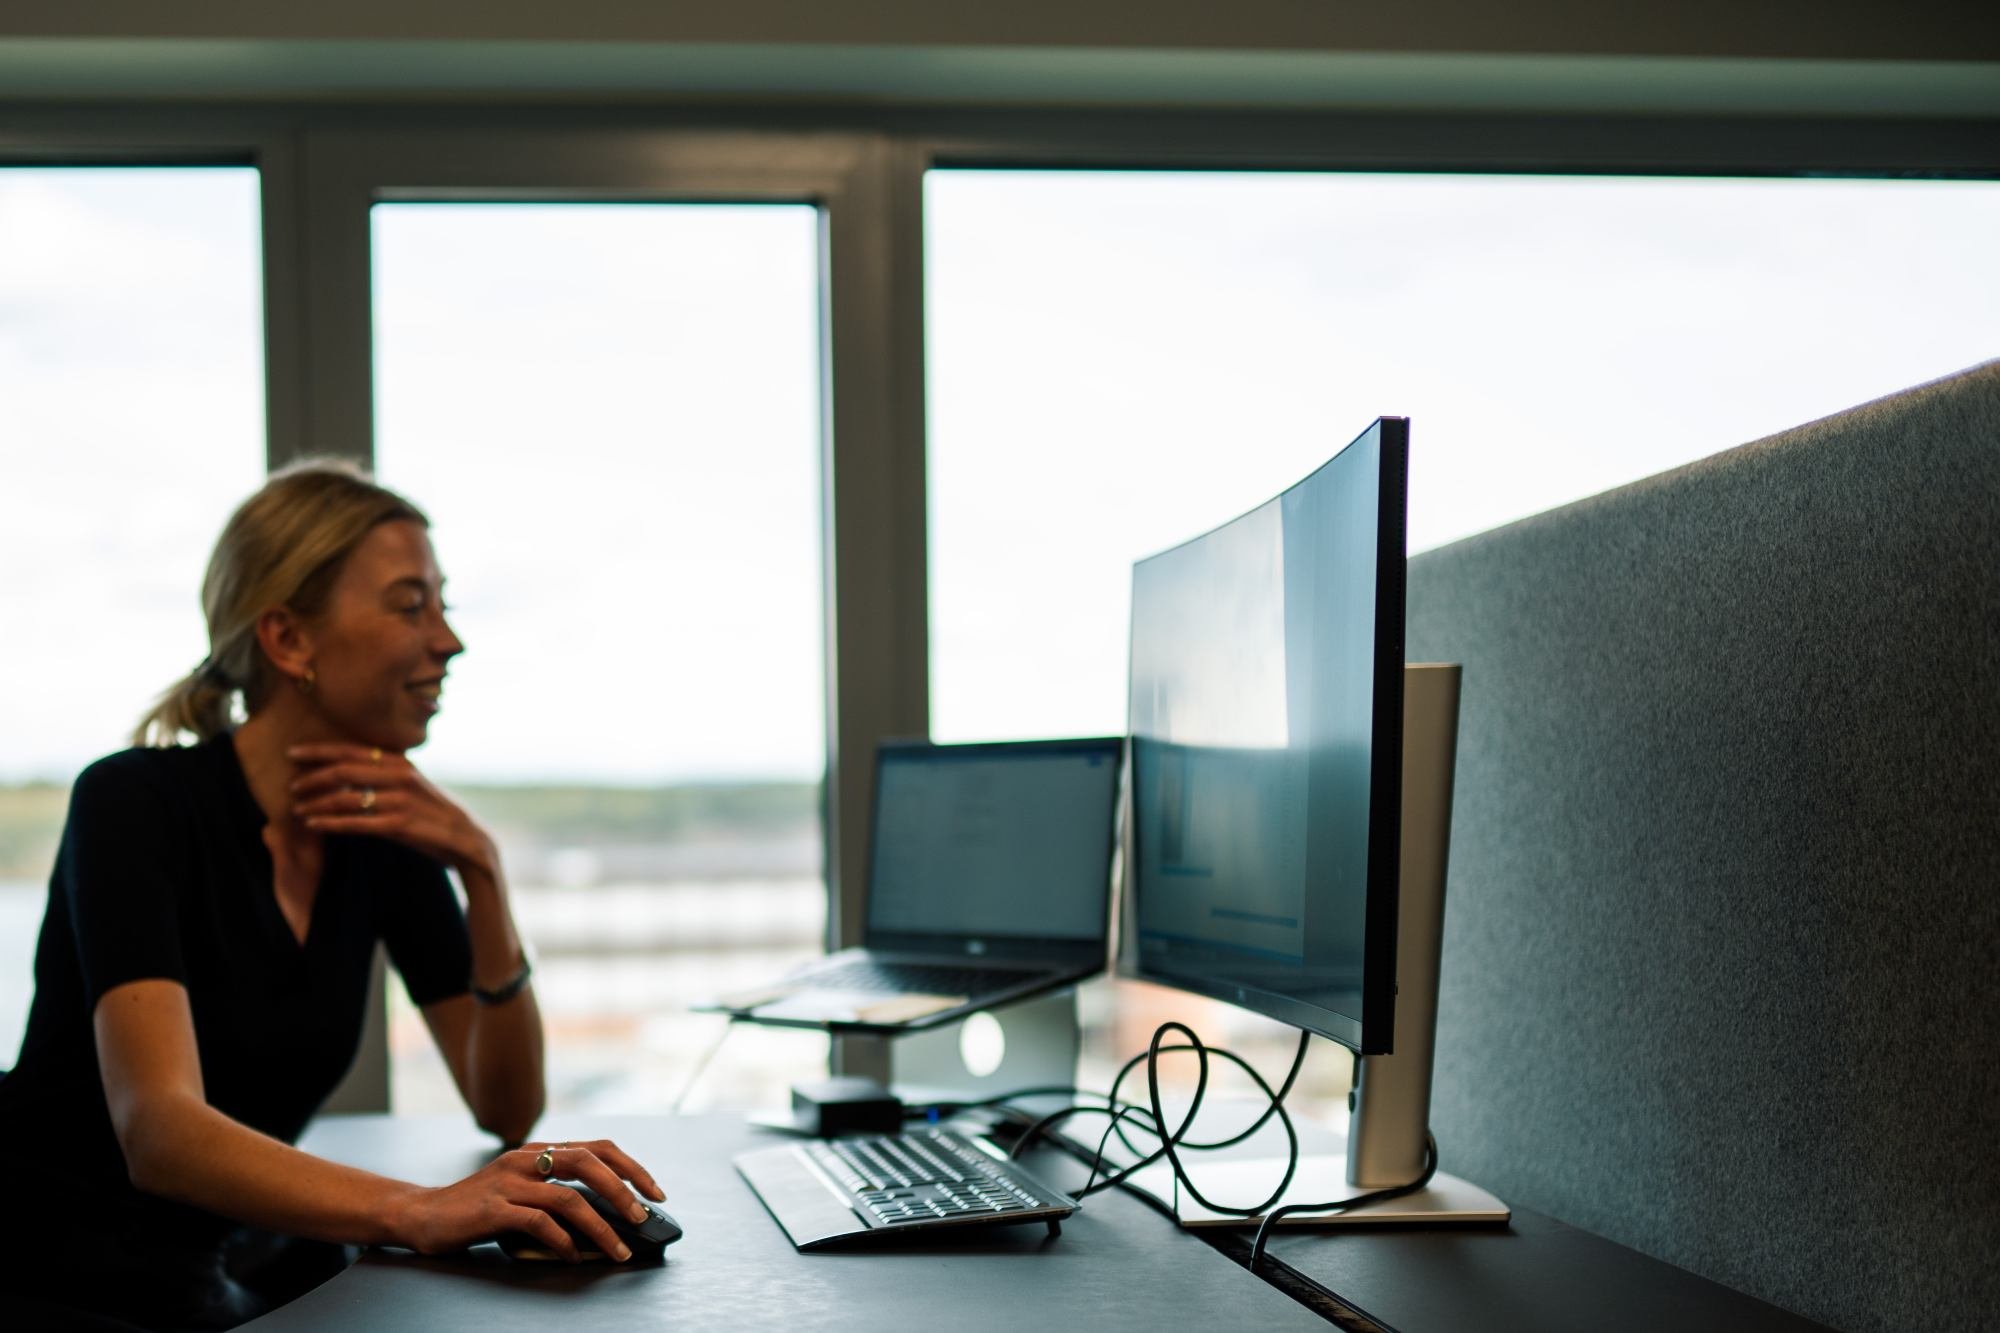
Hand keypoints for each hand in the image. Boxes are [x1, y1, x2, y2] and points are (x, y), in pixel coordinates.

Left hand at [288, 742, 493, 873]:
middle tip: (291, 787)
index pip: (352, 750)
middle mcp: (401, 776)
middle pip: (344, 771)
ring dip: (316, 804)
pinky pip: (357, 823)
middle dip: (312, 778)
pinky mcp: (401, 825)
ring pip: (346, 798)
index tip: (292, 753)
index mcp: (401, 762)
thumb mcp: (412, 786)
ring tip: (297, 810)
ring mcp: (401, 800)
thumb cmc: (434, 814)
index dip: (319, 751)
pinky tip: (314, 825)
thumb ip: (384, 776)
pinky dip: (331, 824)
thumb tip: (346, 771)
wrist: (467, 840)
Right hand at [394, 1139, 668, 1262]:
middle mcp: (527, 1160)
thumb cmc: (479, 1206)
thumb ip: (557, 1190)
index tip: (655, 1192)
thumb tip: (609, 1213)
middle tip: (644, 1218)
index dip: (631, 1167)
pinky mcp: (492, 1209)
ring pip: (568, 1199)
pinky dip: (563, 1242)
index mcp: (539, 1152)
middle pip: (589, 1163)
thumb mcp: (522, 1188)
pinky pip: (538, 1223)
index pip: (598, 1148)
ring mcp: (508, 1183)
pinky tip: (574, 1255)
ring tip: (618, 1248)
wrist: (423, 1214)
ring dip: (600, 1226)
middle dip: (624, 1191)